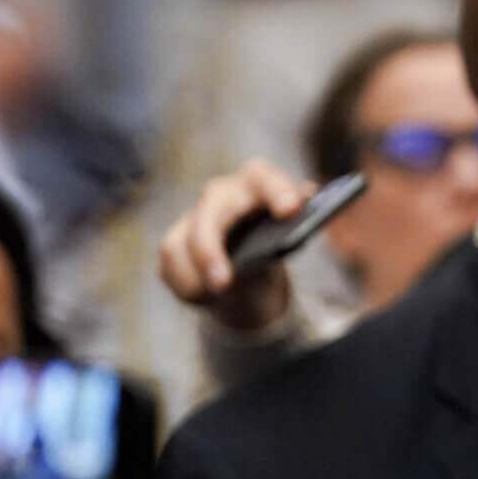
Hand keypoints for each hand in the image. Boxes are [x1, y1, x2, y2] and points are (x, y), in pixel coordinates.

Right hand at [157, 158, 310, 332]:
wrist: (256, 271)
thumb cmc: (276, 246)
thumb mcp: (293, 238)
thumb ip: (299, 222)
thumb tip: (307, 202)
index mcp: (258, 184)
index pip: (265, 179)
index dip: (278, 192)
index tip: (291, 210)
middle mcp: (221, 194)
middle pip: (209, 216)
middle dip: (210, 251)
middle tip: (222, 283)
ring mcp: (193, 216)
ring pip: (179, 246)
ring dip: (195, 278)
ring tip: (219, 299)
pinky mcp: (175, 242)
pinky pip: (170, 265)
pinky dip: (187, 288)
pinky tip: (206, 299)